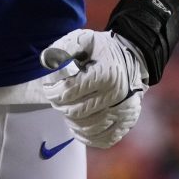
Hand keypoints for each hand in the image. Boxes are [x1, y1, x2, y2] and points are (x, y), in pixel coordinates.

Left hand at [40, 28, 147, 148]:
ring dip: (71, 121)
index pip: (68, 92)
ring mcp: (123, 111)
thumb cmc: (104, 50)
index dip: (52, 91)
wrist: (134, 58)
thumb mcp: (83, 40)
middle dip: (60, 106)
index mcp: (105, 74)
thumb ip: (63, 48)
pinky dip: (87, 136)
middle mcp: (116, 95)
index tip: (49, 87)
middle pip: (76, 112)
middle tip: (57, 99)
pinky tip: (78, 126)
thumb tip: (45, 62)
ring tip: (67, 109)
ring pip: (87, 127)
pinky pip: (103, 139)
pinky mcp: (126, 123)